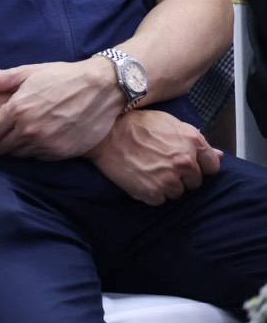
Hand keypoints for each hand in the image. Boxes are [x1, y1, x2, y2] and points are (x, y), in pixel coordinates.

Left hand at [0, 59, 124, 158]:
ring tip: (13, 139)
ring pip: (18, 155)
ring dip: (13, 149)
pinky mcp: (63, 153)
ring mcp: (47, 144)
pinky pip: (38, 158)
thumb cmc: (61, 76)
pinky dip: (32, 152)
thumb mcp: (26, 73)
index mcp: (17, 110)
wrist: (103, 87)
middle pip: (1, 148)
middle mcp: (30, 130)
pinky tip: (34, 141)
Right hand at [88, 109, 222, 205]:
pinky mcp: (152, 192)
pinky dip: (151, 193)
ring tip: (148, 172)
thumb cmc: (135, 125)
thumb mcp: (168, 123)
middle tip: (161, 165)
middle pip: (194, 183)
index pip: (212, 167)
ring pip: (177, 193)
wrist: (103, 134)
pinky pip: (159, 200)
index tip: (186, 164)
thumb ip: (195, 139)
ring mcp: (169, 179)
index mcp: (192, 143)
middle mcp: (185, 162)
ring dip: (166, 186)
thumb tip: (218, 156)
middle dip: (181, 177)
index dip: (199, 166)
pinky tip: (140, 179)